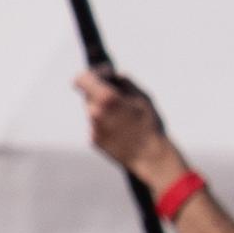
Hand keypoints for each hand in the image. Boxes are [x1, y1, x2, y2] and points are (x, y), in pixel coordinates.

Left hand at [79, 70, 177, 187]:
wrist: (150, 157)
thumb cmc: (150, 124)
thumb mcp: (143, 96)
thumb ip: (124, 81)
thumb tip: (112, 76)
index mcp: (106, 98)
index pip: (82, 79)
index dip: (94, 74)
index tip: (105, 75)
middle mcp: (94, 112)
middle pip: (89, 95)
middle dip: (102, 93)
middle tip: (121, 98)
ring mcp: (92, 127)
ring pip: (94, 110)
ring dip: (105, 109)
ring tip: (126, 118)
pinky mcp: (94, 140)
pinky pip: (97, 125)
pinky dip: (107, 124)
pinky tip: (123, 131)